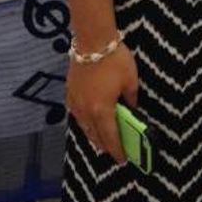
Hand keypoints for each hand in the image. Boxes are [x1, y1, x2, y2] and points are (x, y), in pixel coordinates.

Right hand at [66, 44, 138, 164]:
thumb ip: (131, 99)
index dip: (117, 151)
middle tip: (115, 152)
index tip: (123, 160)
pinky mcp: (69, 94)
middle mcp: (86, 112)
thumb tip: (131, 109)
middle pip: (95, 137)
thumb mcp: (131, 81)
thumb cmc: (114, 60)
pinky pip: (77, 116)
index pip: (110, 138)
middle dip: (105, 147)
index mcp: (102, 111)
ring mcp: (75, 103)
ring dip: (94, 136)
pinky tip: (91, 122)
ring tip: (103, 140)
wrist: (92, 41)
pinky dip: (85, 123)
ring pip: (84, 128)